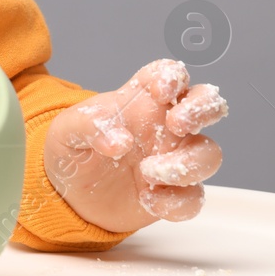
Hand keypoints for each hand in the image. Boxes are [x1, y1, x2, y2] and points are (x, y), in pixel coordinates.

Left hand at [43, 59, 227, 233]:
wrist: (71, 196)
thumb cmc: (74, 151)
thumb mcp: (66, 132)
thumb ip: (87, 126)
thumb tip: (119, 141)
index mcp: (140, 101)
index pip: (169, 74)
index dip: (173, 76)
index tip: (161, 92)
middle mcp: (164, 126)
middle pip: (207, 104)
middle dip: (203, 109)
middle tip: (176, 124)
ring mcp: (174, 158)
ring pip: (209, 154)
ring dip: (186, 164)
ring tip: (148, 172)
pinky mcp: (175, 193)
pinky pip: (194, 197)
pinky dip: (175, 201)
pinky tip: (147, 199)